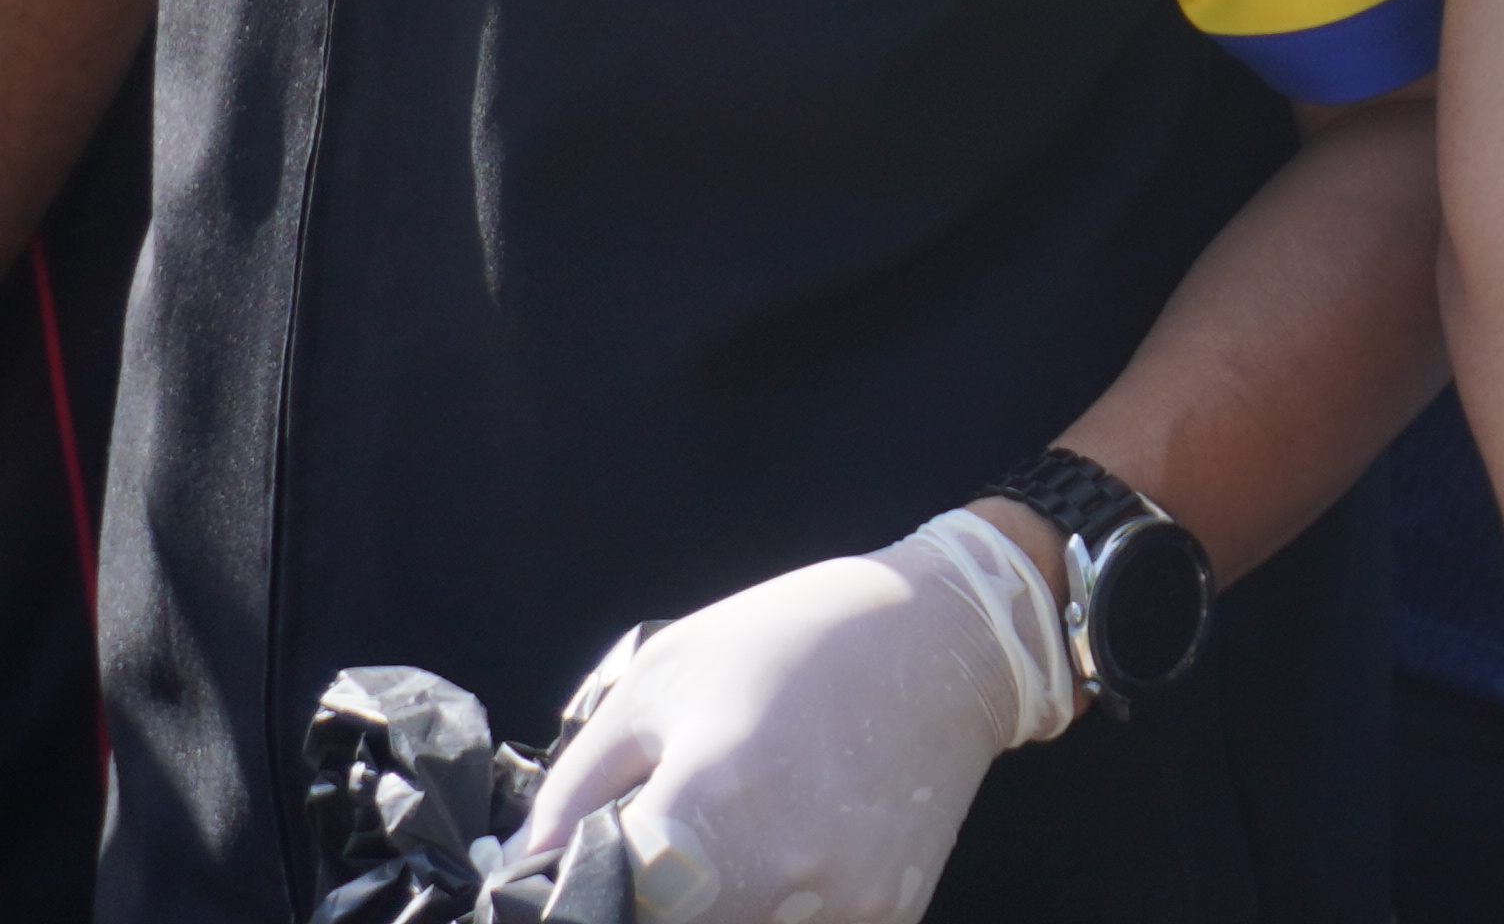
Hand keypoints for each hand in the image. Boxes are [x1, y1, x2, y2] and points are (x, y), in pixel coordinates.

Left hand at [508, 512, 1069, 923]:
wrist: (953, 634)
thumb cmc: (796, 639)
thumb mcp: (662, 679)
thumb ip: (578, 786)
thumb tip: (523, 870)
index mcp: (705, 803)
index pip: (598, 909)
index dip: (580, 896)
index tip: (583, 878)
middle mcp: (774, 869)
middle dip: (650, 900)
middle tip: (666, 855)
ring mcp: (837, 903)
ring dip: (715, 906)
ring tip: (729, 847)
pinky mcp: (885, 916)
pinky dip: (778, 909)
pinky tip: (789, 855)